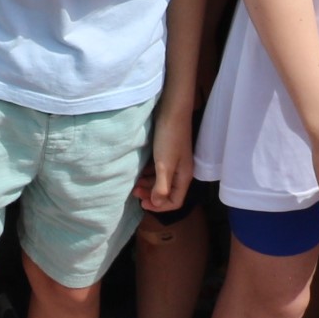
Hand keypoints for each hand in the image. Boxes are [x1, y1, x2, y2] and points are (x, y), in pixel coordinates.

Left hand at [139, 98, 194, 212]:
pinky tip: (139, 170)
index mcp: (184, 177)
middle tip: (134, 192)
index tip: (142, 204)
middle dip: (151, 195)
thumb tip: (157, 204)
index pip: (175, 202)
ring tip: (135, 183)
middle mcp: (181, 171)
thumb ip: (162, 186)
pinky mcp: (168, 152)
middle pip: (168, 192)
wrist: (172, 110)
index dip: (159, 207)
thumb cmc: (169, 138)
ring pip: (162, 181)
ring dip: (149, 184)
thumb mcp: (164, 165)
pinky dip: (149, 174)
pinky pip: (159, 170)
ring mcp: (175, 161)